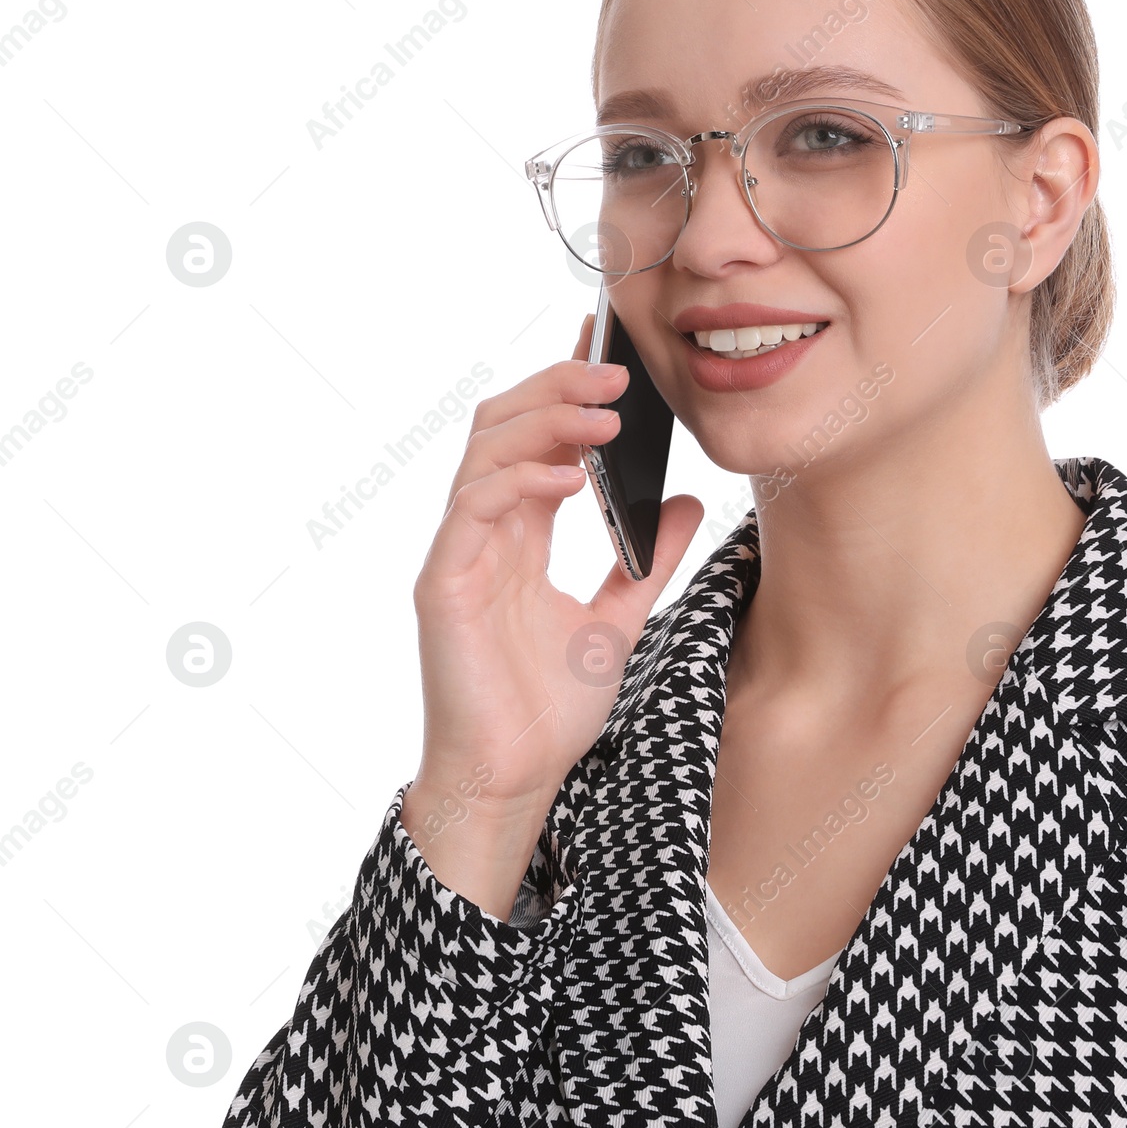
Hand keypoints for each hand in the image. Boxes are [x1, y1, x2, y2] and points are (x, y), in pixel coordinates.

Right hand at [408, 313, 702, 823]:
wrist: (516, 777)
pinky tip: (569, 475)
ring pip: (485, 450)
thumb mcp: (619, 619)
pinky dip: (519, 479)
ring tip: (605, 411)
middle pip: (504, 425)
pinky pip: (473, 507)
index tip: (611, 350)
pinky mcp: (442, 581)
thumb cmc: (548, 708)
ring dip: (546, 419)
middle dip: (558, 386)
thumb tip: (684, 499)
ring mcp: (459, 552)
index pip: (536, 438)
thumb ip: (645, 558)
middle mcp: (483, 532)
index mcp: (518, 535)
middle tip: (617, 369)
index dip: (566, 389)